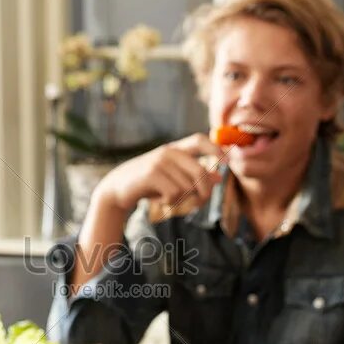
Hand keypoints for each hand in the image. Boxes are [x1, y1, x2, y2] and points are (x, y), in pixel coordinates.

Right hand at [92, 133, 223, 216]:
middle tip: (200, 203)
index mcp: (175, 149)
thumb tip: (218, 178)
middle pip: (200, 172)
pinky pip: (174, 192)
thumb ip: (194, 175)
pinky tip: (160, 200)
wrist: (117, 189)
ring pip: (187, 186)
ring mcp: (159, 161)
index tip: (226, 161)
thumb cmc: (148, 183)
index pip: (200, 140)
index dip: (215, 149)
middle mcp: (168, 152)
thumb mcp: (172, 177)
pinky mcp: (151, 174)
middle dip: (205, 191)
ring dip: (182, 199)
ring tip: (169, 199)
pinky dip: (170, 201)